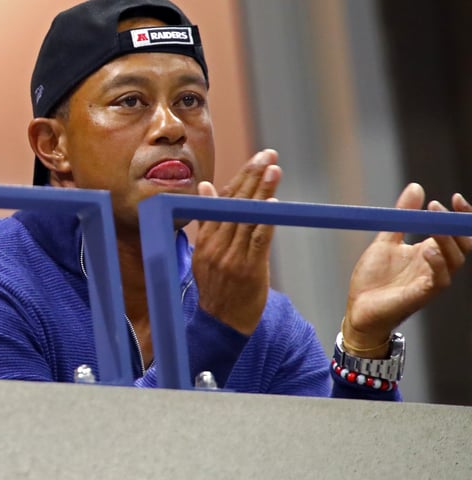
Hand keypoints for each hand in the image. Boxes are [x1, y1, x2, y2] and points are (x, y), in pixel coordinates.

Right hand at [192, 149, 281, 334]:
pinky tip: (274, 204)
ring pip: (247, 217)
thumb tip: (204, 187)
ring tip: (273, 169)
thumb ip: (208, 221)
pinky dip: (265, 220)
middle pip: (235, 203)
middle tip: (267, 155)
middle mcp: (216, 244)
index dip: (241, 178)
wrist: (220, 324)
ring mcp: (231, 257)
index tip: (257, 159)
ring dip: (262, 192)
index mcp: (206, 238)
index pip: (223, 200)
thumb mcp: (205, 253)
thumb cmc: (217, 288)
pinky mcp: (247, 269)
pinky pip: (257, 240)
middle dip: (252, 176)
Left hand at [343, 183, 471, 355]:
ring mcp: (430, 280)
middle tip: (443, 205)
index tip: (454, 197)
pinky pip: (439, 280)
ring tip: (433, 219)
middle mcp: (435, 265)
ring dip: (446, 238)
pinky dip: (437, 264)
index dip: (460, 216)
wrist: (358, 308)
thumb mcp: (386, 239)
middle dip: (458, 224)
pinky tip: (428, 250)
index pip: (456, 232)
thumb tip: (416, 187)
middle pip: (463, 244)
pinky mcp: (422, 295)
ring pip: (454, 260)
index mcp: (429, 252)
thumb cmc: (373, 279)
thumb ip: (402, 216)